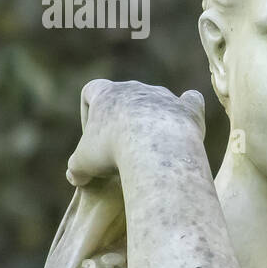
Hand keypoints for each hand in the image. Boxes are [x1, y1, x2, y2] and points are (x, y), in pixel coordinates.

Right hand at [67, 79, 205, 186]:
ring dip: (152, 120)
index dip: (88, 113)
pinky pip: (190, 101)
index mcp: (107, 93)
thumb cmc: (111, 151)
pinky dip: (187, 111)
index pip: (91, 91)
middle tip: (121, 148)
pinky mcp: (187, 109)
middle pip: (126, 97)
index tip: (92, 138)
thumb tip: (76, 177)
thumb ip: (76, 167)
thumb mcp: (84, 163)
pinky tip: (184, 125)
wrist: (154, 149)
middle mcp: (136, 89)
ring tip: (150, 149)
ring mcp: (164, 97)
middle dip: (122, 120)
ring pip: (156, 101)